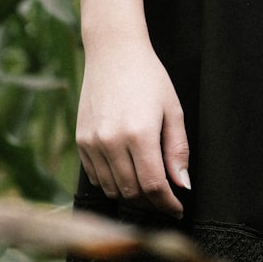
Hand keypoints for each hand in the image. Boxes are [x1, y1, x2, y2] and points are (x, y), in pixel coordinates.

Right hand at [76, 37, 190, 217]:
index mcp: (139, 134)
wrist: (113, 52)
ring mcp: (92, 142)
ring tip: (147, 190)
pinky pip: (96, 177)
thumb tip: (182, 184)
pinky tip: (126, 176)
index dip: (167, 204)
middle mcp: (112, 141)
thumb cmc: (148, 78)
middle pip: (132, 192)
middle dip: (152, 203)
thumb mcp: (173, 111)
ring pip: (112, 189)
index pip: (154, 185)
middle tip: (165, 202)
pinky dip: (112, 184)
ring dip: (131, 196)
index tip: (177, 209)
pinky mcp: (81, 140)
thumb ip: (177, 150)